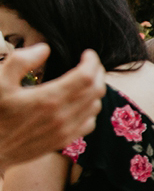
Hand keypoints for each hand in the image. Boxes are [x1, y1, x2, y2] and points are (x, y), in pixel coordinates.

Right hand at [0, 42, 104, 171]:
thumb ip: (20, 60)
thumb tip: (44, 49)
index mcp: (49, 99)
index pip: (87, 77)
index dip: (92, 61)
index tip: (87, 53)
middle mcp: (62, 116)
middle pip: (96, 90)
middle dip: (97, 72)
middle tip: (89, 63)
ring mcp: (65, 131)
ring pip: (95, 106)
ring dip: (95, 90)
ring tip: (85, 80)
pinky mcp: (63, 141)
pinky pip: (89, 123)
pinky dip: (90, 109)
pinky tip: (79, 102)